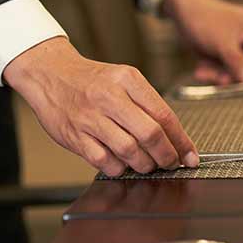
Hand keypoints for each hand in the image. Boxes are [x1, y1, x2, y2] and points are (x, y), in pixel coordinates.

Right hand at [3, 37, 198, 175]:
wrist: (52, 75)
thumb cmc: (93, 79)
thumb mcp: (124, 78)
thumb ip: (147, 103)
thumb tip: (173, 136)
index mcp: (128, 80)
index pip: (164, 114)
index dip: (181, 140)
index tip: (190, 155)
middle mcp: (110, 97)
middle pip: (150, 134)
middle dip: (167, 156)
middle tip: (172, 163)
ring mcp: (91, 118)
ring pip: (129, 151)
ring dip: (145, 165)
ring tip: (150, 165)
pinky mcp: (75, 137)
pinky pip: (105, 162)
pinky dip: (120, 168)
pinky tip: (125, 164)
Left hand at [163, 0, 242, 83]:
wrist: (184, 12)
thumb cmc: (205, 18)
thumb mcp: (222, 43)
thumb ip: (237, 62)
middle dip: (237, 76)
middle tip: (220, 79)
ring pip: (242, 74)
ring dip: (223, 76)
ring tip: (205, 71)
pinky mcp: (233, 56)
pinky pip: (230, 73)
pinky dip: (216, 73)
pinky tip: (202, 69)